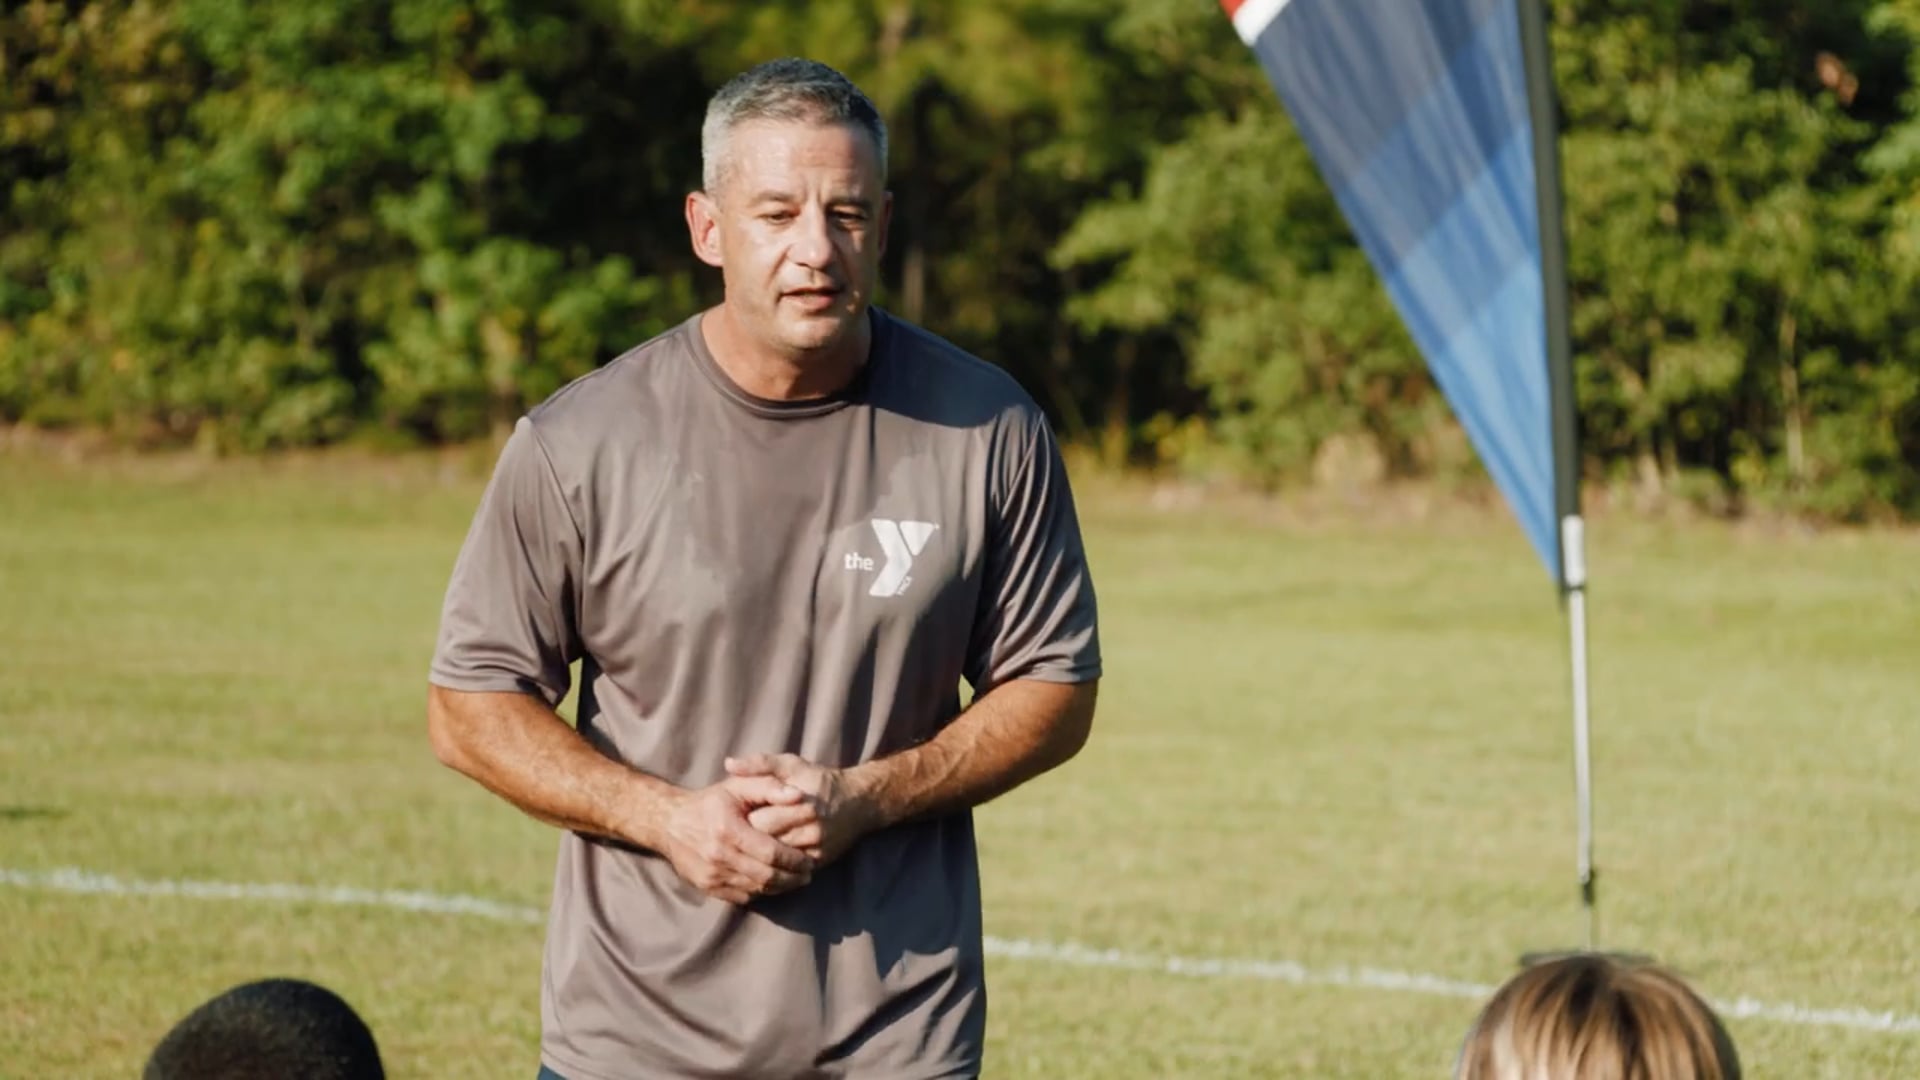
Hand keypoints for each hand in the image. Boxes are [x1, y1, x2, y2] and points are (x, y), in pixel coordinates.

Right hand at [656, 775, 816, 904]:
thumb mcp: (738, 786)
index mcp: (728, 830)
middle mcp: (718, 856)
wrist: (670, 823)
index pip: (770, 852)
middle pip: (766, 876)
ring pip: (756, 890)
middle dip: (792, 878)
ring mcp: (711, 875)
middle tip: (808, 874)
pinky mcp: (707, 887)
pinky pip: (742, 897)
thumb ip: (770, 787)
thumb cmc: (711, 802)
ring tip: (796, 880)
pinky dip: (762, 892)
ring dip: (780, 888)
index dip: (794, 859)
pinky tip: (774, 884)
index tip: (810, 860)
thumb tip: (799, 795)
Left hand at [726, 753, 878, 866]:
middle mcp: (810, 829)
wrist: (858, 802)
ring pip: (776, 862)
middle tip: (738, 836)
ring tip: (747, 848)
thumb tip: (728, 764)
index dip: (743, 821)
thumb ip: (759, 764)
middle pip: (765, 844)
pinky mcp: (818, 862)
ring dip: (760, 856)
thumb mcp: (790, 765)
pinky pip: (788, 871)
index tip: (736, 817)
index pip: (758, 821)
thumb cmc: (818, 780)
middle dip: (749, 841)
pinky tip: (764, 859)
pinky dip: (775, 866)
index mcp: (799, 803)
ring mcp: (815, 849)